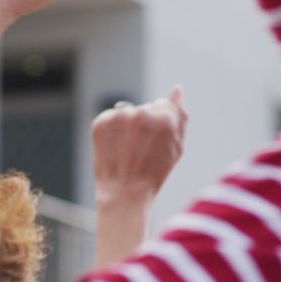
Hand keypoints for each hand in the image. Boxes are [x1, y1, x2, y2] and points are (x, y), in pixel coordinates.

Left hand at [92, 86, 187, 206]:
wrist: (124, 192)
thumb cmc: (155, 172)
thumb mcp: (176, 147)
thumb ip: (180, 115)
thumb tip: (177, 89)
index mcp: (164, 118)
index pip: (163, 105)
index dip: (160, 126)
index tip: (155, 143)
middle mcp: (141, 113)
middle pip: (145, 108)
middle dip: (144, 124)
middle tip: (141, 151)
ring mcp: (119, 117)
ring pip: (128, 112)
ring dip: (127, 127)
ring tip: (127, 151)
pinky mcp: (100, 122)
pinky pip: (110, 118)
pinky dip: (112, 131)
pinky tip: (115, 148)